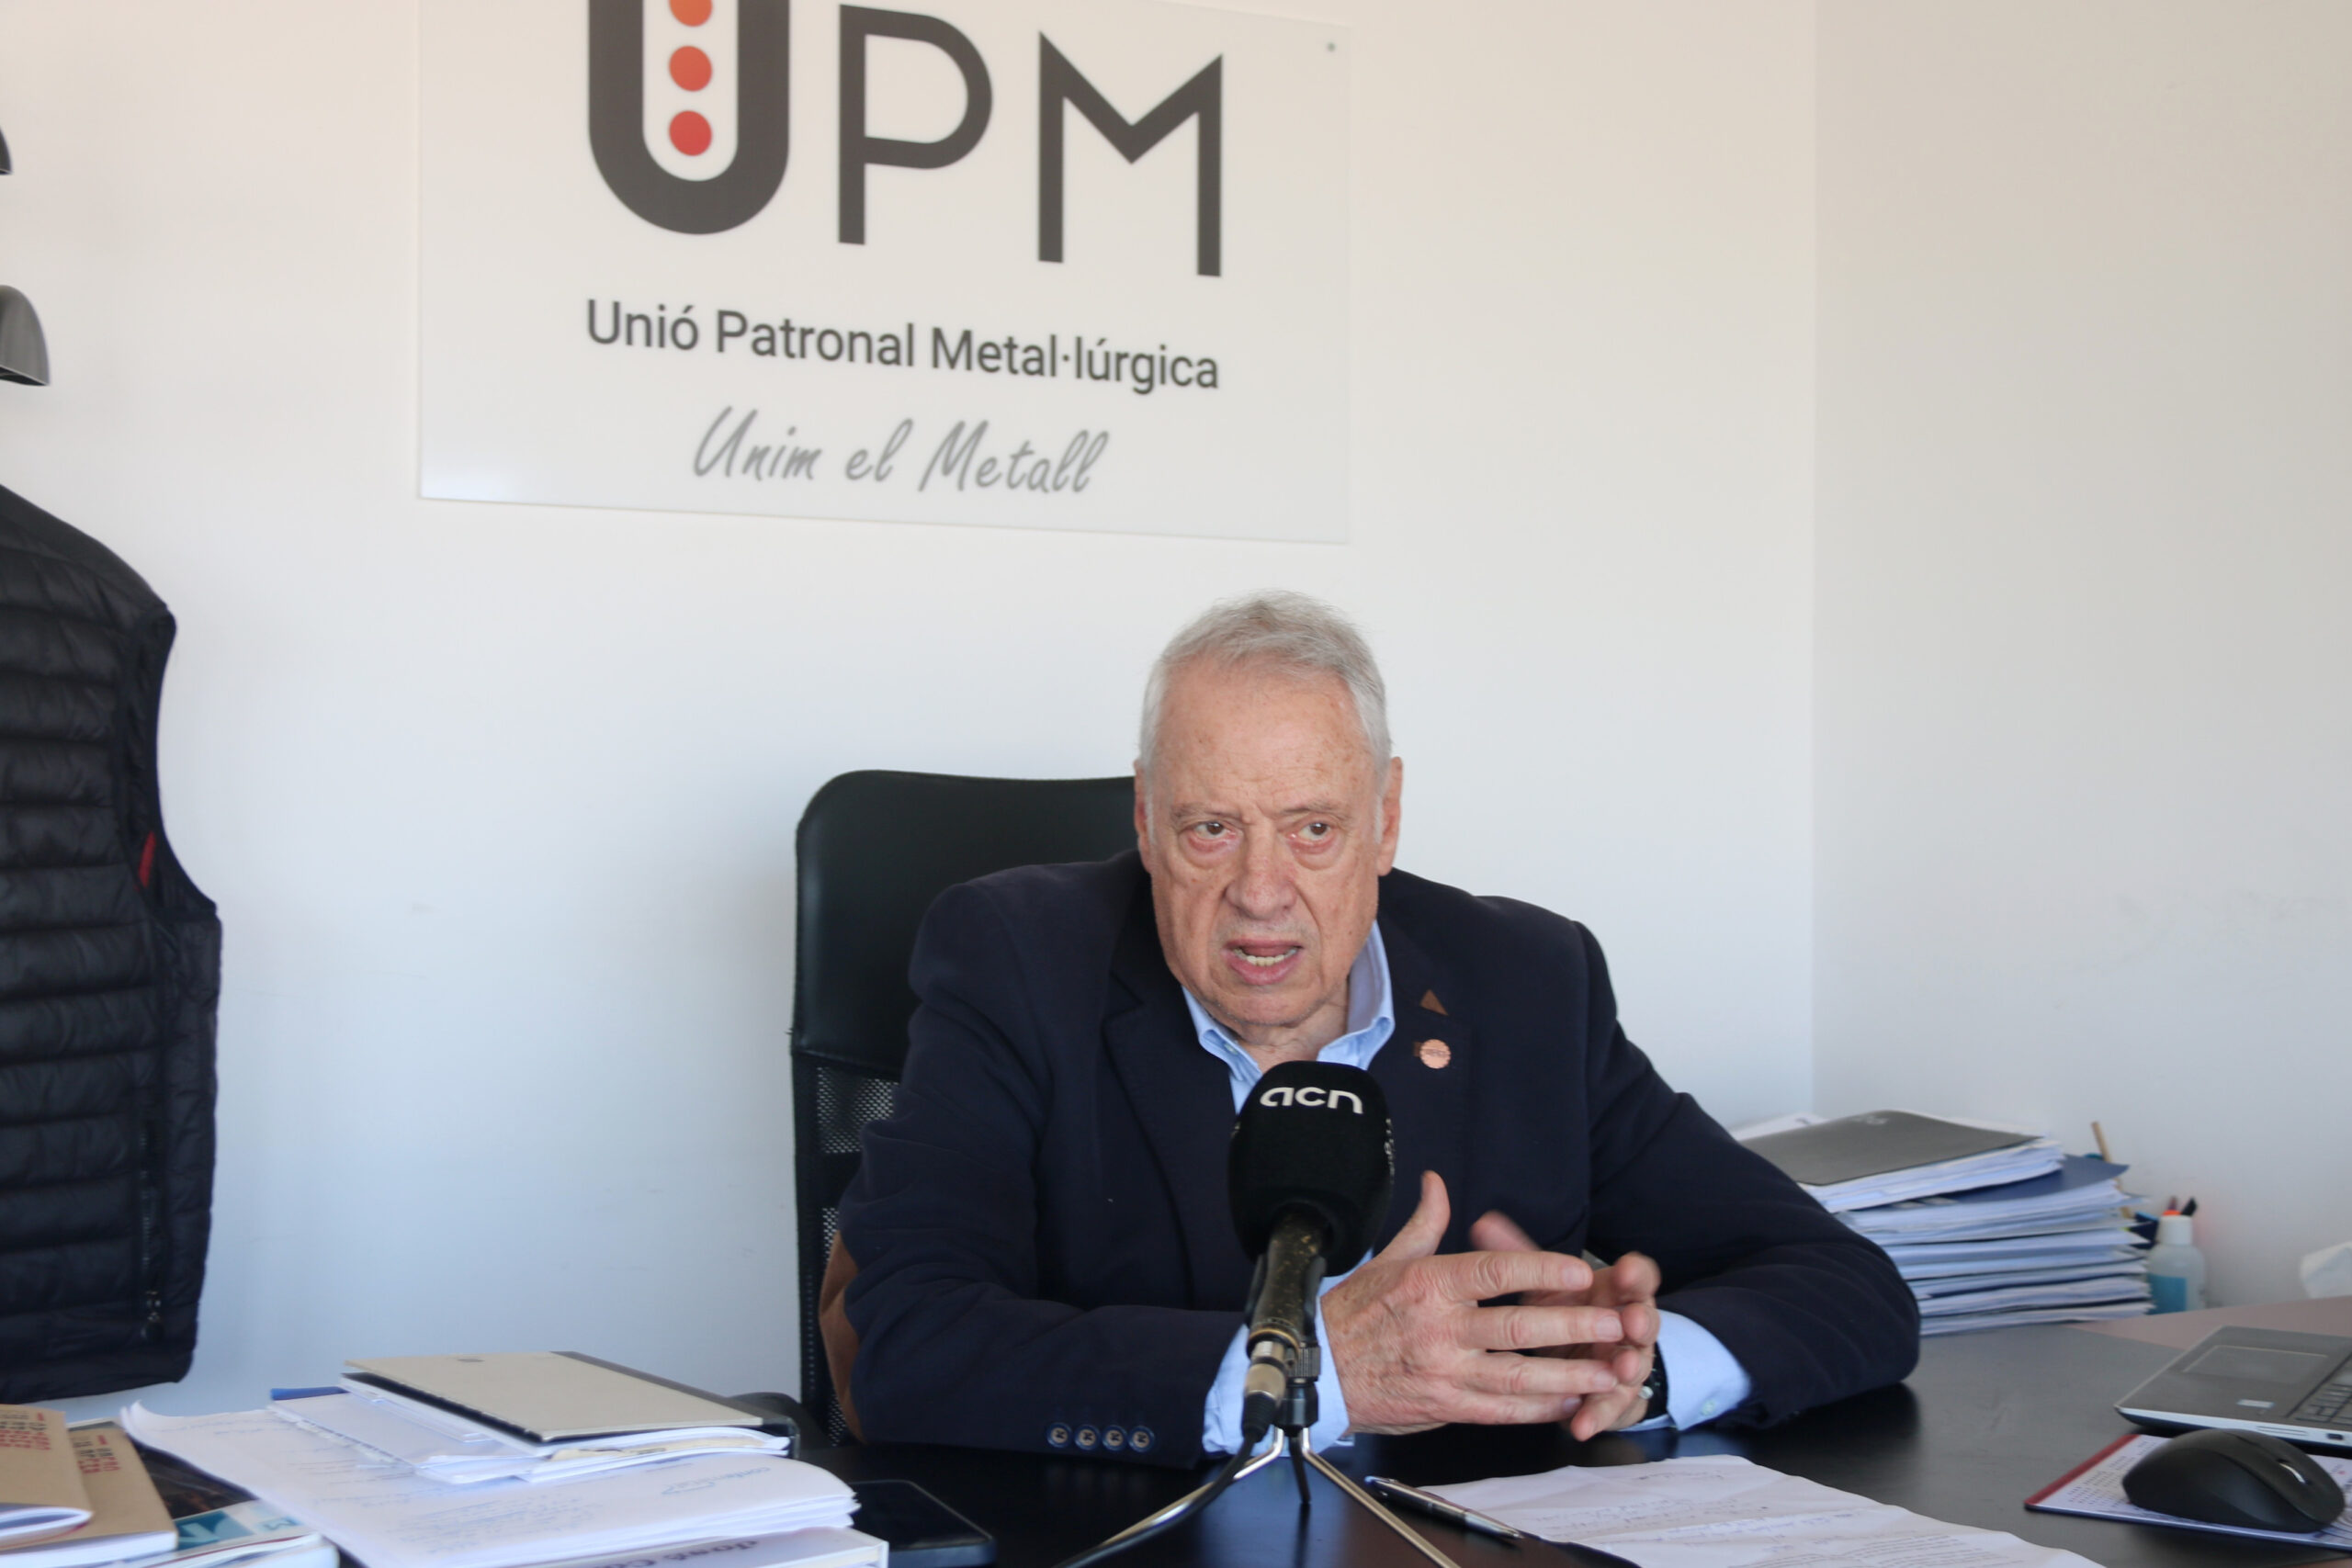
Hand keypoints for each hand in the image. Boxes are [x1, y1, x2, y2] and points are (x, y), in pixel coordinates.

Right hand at [1320, 1171, 1630, 1433]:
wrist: (1318, 1368)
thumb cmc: (1353, 1312)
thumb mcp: (1387, 1259)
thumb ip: (1424, 1223)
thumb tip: (1437, 1182)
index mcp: (1428, 1284)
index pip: (1492, 1273)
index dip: (1540, 1270)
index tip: (1578, 1270)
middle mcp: (1439, 1329)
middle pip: (1517, 1327)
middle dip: (1571, 1326)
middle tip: (1615, 1323)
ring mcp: (1444, 1372)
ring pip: (1517, 1375)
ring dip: (1567, 1374)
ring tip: (1608, 1369)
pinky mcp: (1446, 1406)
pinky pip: (1501, 1411)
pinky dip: (1538, 1408)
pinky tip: (1569, 1402)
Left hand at [1470, 1208, 1660, 1439]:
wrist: (1592, 1359)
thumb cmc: (1567, 1311)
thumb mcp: (1549, 1284)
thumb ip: (1520, 1257)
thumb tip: (1481, 1223)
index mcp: (1618, 1291)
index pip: (1638, 1275)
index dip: (1634, 1273)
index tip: (1623, 1270)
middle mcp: (1630, 1325)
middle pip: (1644, 1319)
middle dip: (1639, 1319)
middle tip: (1630, 1320)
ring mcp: (1628, 1363)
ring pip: (1635, 1365)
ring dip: (1627, 1367)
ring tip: (1618, 1369)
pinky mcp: (1616, 1400)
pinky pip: (1611, 1409)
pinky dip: (1598, 1416)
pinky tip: (1581, 1425)